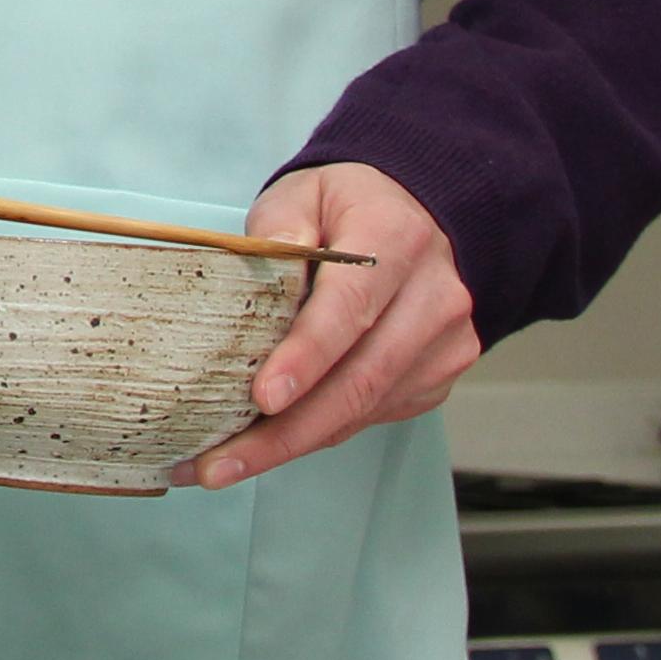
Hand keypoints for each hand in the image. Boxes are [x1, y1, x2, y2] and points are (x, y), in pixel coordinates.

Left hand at [182, 161, 477, 487]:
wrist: (417, 216)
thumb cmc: (347, 208)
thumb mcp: (303, 195)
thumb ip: (279, 226)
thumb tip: (260, 267)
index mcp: (396, 239)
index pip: (350, 307)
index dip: (307, 358)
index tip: (264, 399)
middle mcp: (434, 298)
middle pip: (359, 379)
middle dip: (285, 432)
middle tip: (217, 464)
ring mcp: (443, 345)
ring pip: (363, 410)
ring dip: (291, 445)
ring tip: (221, 464)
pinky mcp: (435, 378)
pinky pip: (370, 416)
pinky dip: (316, 434)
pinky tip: (265, 444)